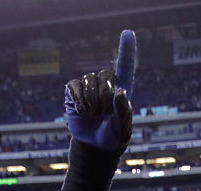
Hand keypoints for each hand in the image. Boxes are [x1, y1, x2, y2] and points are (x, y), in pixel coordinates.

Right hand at [64, 30, 135, 149]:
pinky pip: (73, 87)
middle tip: (104, 114)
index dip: (126, 49)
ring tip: (94, 115)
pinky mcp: (73, 92)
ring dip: (92, 102)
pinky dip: (79, 101)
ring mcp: (88, 87)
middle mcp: (106, 84)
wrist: (94, 147)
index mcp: (122, 90)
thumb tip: (120, 92)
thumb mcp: (123, 129)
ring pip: (89, 81)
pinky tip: (83, 112)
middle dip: (105, 96)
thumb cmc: (113, 137)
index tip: (127, 33)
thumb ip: (124, 112)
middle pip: (105, 75)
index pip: (125, 66)